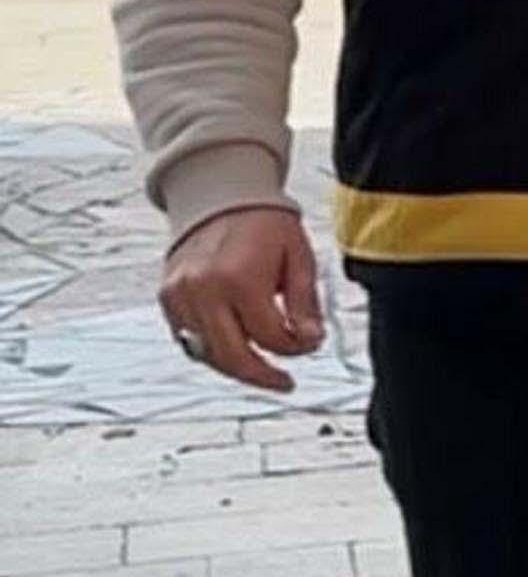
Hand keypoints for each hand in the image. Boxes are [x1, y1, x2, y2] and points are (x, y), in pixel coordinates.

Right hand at [158, 208, 324, 392]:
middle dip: (263, 375)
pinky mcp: (167, 299)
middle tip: (283, 381)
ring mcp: (180, 296)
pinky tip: (236, 348)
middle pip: (233, 356)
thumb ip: (305, 303)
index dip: (296, 347)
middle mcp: (203, 290)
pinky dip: (212, 349)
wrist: (221, 195)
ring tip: (262, 367)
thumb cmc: (264, 222)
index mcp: (240, 278)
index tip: (310, 343)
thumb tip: (311, 340)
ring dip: (236, 366)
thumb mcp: (299, 256)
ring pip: (208, 354)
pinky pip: (189, 340)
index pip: (271, 337)